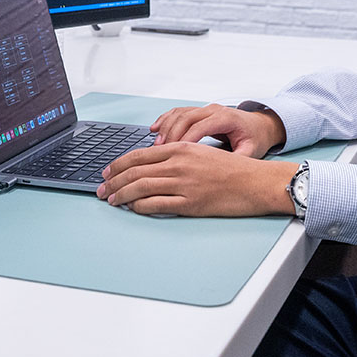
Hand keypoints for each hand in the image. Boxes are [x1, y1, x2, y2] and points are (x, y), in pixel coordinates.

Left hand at [96, 141, 298, 216]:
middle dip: (112, 181)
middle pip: (135, 171)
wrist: (255, 181)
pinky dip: (139, 206)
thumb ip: (178, 156)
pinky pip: (155, 205)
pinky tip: (132, 208)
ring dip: (120, 194)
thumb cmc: (232, 169)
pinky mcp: (190, 203)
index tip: (108, 171)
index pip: (140, 154)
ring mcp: (184, 184)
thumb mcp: (202, 153)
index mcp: (182, 148)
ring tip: (111, 200)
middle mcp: (180, 163)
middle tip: (101, 188)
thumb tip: (152, 166)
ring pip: (140, 187)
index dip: (119, 164)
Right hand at [150, 103, 285, 158]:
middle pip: (186, 117)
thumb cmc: (255, 138)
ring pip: (180, 113)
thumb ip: (236, 159)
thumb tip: (220, 172)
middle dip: (170, 134)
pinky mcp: (200, 112)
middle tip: (158, 152)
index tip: (173, 156)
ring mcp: (206, 109)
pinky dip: (165, 120)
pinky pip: (178, 112)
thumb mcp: (251, 151)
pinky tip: (154, 130)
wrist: (260, 125)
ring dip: (165, 127)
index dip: (185, 141)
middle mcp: (214, 110)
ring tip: (155, 145)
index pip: (200, 127)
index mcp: (226, 118)